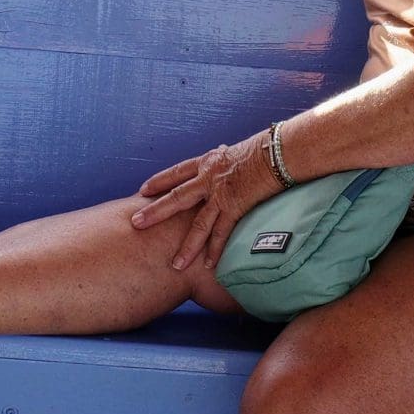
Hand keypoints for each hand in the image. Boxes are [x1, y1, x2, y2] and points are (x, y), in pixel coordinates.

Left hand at [131, 134, 283, 272]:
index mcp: (209, 161)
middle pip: (175, 197)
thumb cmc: (265, 147)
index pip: (177, 172)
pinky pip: (222, 233)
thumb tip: (226, 155)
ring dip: (185, 246)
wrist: (278, 151)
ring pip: (197, 224)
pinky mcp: (235, 206)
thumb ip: (227, 159)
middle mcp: (209, 177)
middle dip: (154, 211)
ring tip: (174, 264)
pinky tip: (209, 265)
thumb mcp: (238, 149)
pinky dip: (216, 250)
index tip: (143, 189)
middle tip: (135, 223)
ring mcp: (220, 193)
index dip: (160, 181)